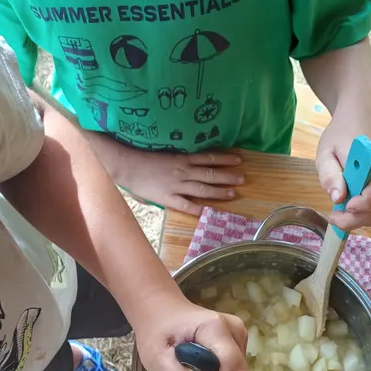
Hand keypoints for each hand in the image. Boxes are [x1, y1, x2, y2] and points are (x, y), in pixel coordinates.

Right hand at [113, 145, 244, 214]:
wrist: (127, 166)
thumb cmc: (144, 161)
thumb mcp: (165, 157)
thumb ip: (177, 163)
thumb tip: (189, 166)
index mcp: (183, 159)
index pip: (208, 158)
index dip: (224, 158)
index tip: (238, 159)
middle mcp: (183, 171)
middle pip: (210, 174)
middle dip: (227, 176)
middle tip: (243, 178)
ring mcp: (177, 185)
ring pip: (203, 189)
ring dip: (219, 192)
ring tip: (233, 193)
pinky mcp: (168, 198)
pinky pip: (186, 205)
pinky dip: (198, 209)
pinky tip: (209, 212)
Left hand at [134, 293, 247, 370]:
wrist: (159, 309)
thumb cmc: (156, 332)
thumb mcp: (157, 360)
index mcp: (216, 328)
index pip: (234, 369)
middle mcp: (235, 328)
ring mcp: (239, 332)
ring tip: (193, 369)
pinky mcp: (238, 338)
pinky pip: (235, 367)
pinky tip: (201, 364)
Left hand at [316, 119, 370, 232]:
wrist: (357, 121)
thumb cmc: (340, 135)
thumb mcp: (326, 152)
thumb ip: (330, 174)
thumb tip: (338, 198)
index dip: (365, 202)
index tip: (346, 204)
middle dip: (356, 220)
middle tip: (334, 213)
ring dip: (360, 221)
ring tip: (339, 212)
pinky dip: (361, 217)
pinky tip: (344, 208)